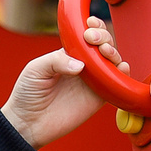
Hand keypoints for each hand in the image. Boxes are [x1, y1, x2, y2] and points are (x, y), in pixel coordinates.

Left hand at [1, 20, 123, 149]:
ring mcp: (92, 82)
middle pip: (104, 45)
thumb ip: (57, 60)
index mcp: (69, 54)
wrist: (27, 123)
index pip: (88, 36)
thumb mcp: (37, 68)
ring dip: (114, 52)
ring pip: (113, 62)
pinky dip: (123, 74)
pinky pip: (116, 84)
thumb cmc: (28, 93)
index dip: (93, 28)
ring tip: (104, 52)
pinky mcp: (98, 99)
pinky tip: (119, 67)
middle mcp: (84, 66)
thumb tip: (81, 66)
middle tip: (92, 38)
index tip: (88, 27)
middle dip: (103, 36)